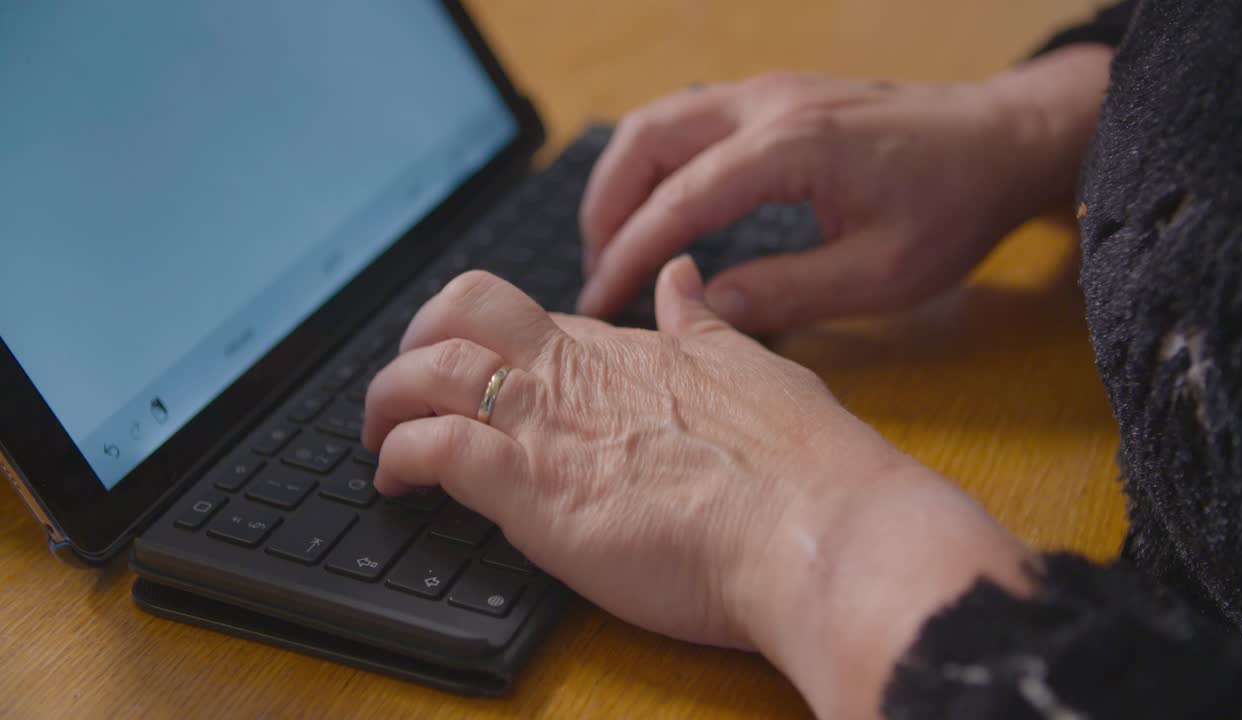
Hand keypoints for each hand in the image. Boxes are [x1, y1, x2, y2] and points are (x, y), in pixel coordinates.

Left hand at [363, 260, 1033, 717]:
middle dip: (415, 342)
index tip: (474, 369)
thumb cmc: (799, 465)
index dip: (480, 335)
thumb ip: (702, 324)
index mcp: (622, 348)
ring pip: (424, 372)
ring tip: (382, 439)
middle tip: (409, 389)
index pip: (520, 312)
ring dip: (386, 400)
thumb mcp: (752, 368)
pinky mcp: (530, 488)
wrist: (813, 528)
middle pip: (457, 313)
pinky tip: (397, 481)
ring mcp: (547, 425)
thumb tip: (684, 278)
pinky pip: (432, 448)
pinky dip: (397, 457)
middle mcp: (574, 372)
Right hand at [578, 47, 1112, 332]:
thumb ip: (790, 293)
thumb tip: (708, 308)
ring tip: (613, 246)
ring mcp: (769, 92)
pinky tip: (659, 209)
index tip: (598, 303)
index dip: (629, 255)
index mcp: (791, 146)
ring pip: (660, 121)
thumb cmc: (955, 205)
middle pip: (645, 140)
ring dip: (623, 181)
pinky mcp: (777, 97)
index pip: (678, 201)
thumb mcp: (882, 273)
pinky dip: (656, 164)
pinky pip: (689, 121)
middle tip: (595, 273)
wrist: (1003, 140)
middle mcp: (767, 104)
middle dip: (605, 208)